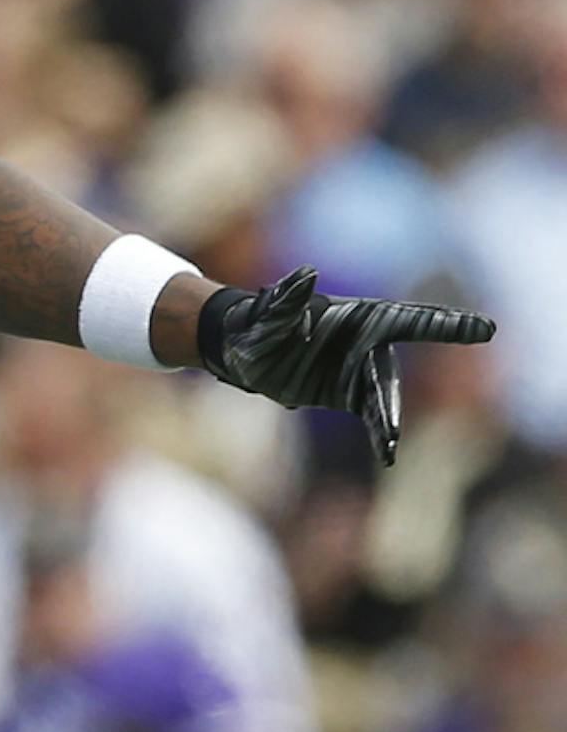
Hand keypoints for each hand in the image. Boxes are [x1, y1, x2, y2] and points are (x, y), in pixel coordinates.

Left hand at [197, 268, 494, 466]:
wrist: (245, 350)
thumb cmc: (258, 324)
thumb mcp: (266, 314)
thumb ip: (287, 299)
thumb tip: (308, 276)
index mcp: (360, 318)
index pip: (412, 320)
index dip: (447, 325)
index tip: (486, 330)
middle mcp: (368, 344)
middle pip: (390, 373)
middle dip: (393, 397)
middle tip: (393, 425)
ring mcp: (361, 371)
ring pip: (383, 400)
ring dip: (386, 423)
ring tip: (388, 445)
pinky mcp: (350, 394)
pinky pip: (371, 417)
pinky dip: (379, 435)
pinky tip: (387, 455)